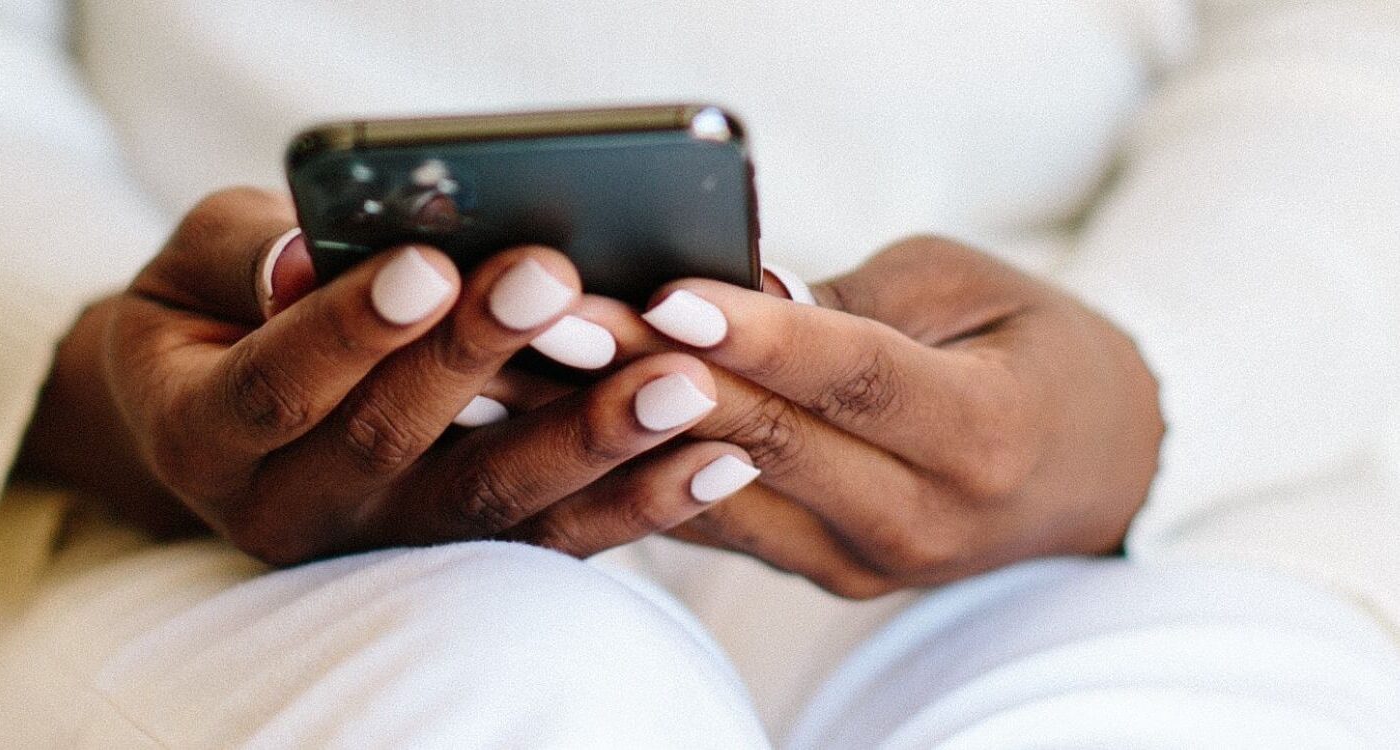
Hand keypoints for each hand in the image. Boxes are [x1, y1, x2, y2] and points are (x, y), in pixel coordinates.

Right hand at [16, 187, 749, 564]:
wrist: (229, 410)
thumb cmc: (220, 310)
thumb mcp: (196, 266)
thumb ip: (247, 257)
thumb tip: (311, 255)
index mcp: (202, 434)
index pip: (276, 387)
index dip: (352, 328)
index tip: (430, 264)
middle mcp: (288, 509)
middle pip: (390, 443)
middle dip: (481, 357)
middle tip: (562, 282)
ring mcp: (384, 544)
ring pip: (491, 507)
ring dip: (590, 442)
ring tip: (678, 383)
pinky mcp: (464, 555)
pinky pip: (556, 540)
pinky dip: (640, 502)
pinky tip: (717, 458)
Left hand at [489, 236, 1162, 596]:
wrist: (1092, 468)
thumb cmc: (1036, 352)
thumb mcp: (972, 292)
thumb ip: (857, 303)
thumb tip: (735, 295)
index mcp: (984, 436)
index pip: (857, 382)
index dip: (762, 341)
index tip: (668, 292)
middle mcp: (921, 519)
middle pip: (769, 443)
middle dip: (650, 374)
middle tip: (551, 321)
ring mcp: (865, 563)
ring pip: (721, 495)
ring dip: (615, 429)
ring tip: (518, 372)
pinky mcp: (822, 573)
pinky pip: (716, 524)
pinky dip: (638, 470)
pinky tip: (557, 423)